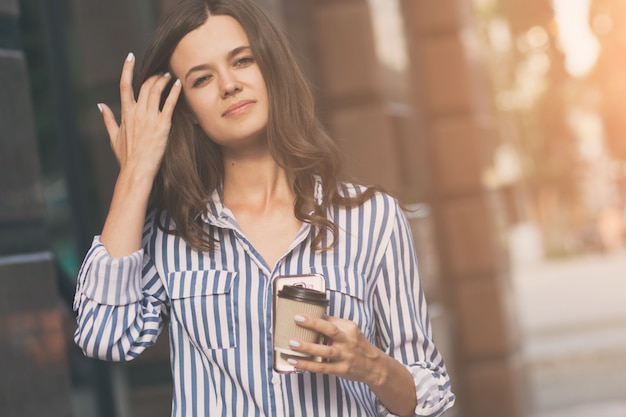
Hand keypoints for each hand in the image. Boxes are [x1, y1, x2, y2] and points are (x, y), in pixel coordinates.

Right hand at [99, 52, 181, 178]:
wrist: (137, 170)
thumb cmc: (126, 156)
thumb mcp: (113, 137)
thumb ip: (108, 119)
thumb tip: (100, 105)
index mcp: (125, 113)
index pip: (124, 85)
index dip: (127, 69)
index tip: (130, 57)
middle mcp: (137, 112)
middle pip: (145, 85)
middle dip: (153, 75)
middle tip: (161, 72)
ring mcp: (150, 117)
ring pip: (156, 90)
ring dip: (163, 80)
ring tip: (169, 76)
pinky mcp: (163, 124)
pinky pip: (170, 103)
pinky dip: (174, 91)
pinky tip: (178, 84)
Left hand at [286, 315, 383, 385]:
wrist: (374, 367)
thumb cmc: (358, 346)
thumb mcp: (351, 332)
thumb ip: (336, 325)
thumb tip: (314, 318)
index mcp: (349, 328)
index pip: (331, 320)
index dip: (315, 318)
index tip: (300, 315)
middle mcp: (347, 341)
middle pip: (331, 330)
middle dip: (313, 324)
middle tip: (297, 319)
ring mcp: (344, 356)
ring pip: (325, 350)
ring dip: (307, 347)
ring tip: (292, 344)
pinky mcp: (341, 369)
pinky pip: (322, 367)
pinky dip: (307, 365)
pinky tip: (295, 361)